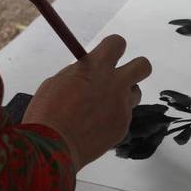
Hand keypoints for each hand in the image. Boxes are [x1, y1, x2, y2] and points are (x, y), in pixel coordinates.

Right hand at [22, 34, 151, 171]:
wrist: (52, 147)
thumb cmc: (47, 113)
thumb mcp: (57, 82)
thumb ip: (80, 73)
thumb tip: (87, 71)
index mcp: (96, 67)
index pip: (117, 43)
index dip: (113, 47)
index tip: (107, 54)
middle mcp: (115, 83)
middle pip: (143, 66)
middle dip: (135, 68)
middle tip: (120, 76)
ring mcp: (122, 106)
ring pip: (135, 93)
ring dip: (124, 96)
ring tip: (102, 106)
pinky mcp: (123, 126)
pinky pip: (124, 117)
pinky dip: (113, 119)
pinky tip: (95, 127)